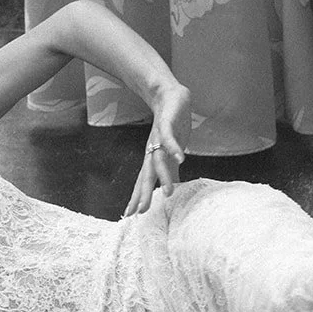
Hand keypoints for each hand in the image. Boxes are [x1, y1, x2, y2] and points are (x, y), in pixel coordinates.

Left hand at [123, 82, 190, 216]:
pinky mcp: (168, 124)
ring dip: (164, 175)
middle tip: (141, 211)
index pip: (143, 181)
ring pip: (159, 159)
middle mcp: (153, 150)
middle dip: (144, 193)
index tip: (131, 215)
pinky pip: (170, 138)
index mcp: (153, 157)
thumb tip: (173, 186)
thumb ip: (170, 169)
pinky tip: (181, 159)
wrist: (169, 96)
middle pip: (147, 175)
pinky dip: (174, 148)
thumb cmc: (170, 126)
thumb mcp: (170, 151)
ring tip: (169, 191)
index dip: (137, 197)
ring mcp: (159, 137)